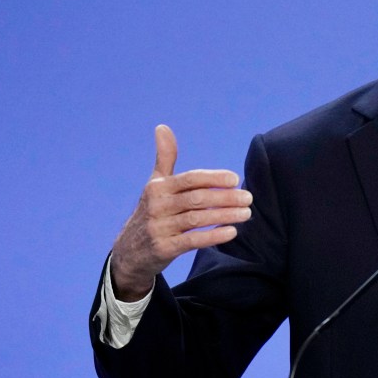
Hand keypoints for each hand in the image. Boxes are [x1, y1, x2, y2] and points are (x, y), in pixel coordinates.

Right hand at [110, 124, 252, 300]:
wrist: (129, 251)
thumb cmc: (151, 212)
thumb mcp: (155, 185)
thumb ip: (164, 157)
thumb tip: (162, 127)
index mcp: (158, 188)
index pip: (190, 178)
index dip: (214, 178)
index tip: (235, 179)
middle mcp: (157, 206)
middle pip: (197, 198)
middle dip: (225, 197)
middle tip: (248, 197)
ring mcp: (160, 228)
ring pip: (197, 219)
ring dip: (224, 215)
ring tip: (246, 213)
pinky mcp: (164, 249)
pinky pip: (192, 241)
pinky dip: (213, 236)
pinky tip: (231, 232)